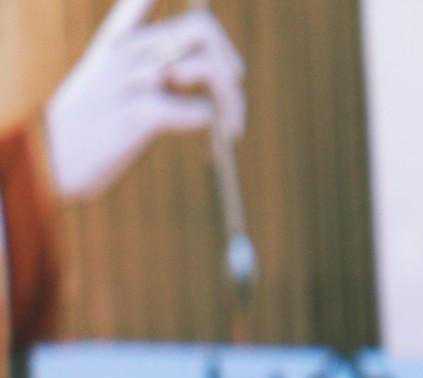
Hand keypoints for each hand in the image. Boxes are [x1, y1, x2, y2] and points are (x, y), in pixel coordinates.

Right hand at [44, 0, 244, 200]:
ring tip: (232, 124)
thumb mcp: (110, 81)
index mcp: (119, 40)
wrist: (47, 163)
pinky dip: (212, 123)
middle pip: (201, 28)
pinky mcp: (136, 114)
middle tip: (234, 91)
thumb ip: (154, 63)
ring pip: (207, 67)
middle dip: (231, 60)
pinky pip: (198, 109)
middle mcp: (127, 53)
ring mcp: (131, 81)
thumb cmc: (89, 126)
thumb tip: (216, 67)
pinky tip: (213, 135)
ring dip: (233, 99)